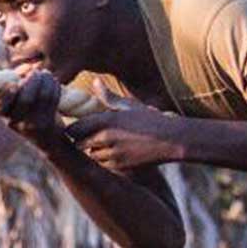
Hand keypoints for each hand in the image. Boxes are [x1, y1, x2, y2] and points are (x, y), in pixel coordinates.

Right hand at [0, 69, 64, 150]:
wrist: (42, 136)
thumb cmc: (23, 106)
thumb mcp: (14, 93)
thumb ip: (17, 78)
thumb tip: (28, 68)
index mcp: (0, 112)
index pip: (0, 105)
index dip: (6, 95)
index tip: (13, 84)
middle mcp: (13, 121)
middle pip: (26, 100)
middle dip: (33, 81)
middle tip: (37, 71)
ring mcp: (31, 125)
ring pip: (43, 97)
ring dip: (46, 81)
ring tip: (46, 73)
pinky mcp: (47, 124)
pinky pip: (53, 100)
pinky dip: (54, 87)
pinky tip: (53, 81)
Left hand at [65, 79, 183, 169]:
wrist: (173, 140)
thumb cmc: (151, 120)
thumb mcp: (129, 106)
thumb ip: (108, 97)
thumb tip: (95, 81)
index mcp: (107, 120)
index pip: (74, 128)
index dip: (73, 128)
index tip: (77, 126)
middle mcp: (106, 138)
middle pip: (78, 143)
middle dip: (81, 139)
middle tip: (87, 135)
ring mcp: (113, 154)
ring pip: (90, 154)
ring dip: (92, 150)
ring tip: (103, 142)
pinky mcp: (120, 166)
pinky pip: (102, 164)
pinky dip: (103, 159)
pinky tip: (113, 151)